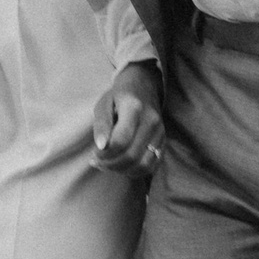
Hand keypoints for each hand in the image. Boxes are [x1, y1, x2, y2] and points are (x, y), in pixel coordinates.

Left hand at [92, 61, 164, 176]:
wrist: (143, 86)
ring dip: (122, 170)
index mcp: (134, 107)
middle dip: (111, 164)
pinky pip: (151, 165)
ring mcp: (160, 132)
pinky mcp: (163, 141)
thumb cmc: (118, 96)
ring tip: (108, 166)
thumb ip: (101, 125)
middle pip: (132, 155)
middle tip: (98, 162)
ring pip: (143, 164)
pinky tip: (121, 166)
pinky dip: (134, 171)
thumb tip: (101, 147)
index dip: (105, 154)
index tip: (94, 154)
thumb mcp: (103, 104)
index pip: (120, 140)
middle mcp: (151, 120)